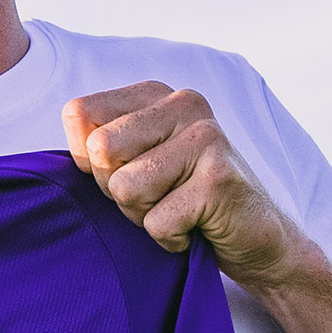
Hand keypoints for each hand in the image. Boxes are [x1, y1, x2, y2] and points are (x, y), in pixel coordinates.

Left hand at [63, 81, 314, 292]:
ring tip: (177, 209)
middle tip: (157, 197)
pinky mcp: (218, 179)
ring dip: (143, 215)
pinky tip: (196, 227)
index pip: (79, 113)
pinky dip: (169, 238)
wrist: (255, 236)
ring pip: (124, 187)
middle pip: (100, 150)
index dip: (90, 158)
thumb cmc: (183, 200)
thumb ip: (100, 144)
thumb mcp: (135, 161)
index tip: (129, 171)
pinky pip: (156, 222)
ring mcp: (205, 138)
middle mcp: (183, 104)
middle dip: (116, 189)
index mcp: (156, 94)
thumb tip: (76, 139)